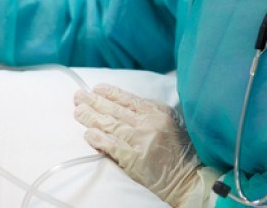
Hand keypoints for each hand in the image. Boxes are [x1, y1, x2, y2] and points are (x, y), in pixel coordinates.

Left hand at [74, 84, 217, 207]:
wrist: (189, 178)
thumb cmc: (180, 150)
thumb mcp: (171, 122)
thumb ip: (150, 111)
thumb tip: (123, 102)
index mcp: (157, 112)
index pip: (128, 98)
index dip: (110, 92)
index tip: (96, 88)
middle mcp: (149, 123)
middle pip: (115, 110)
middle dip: (94, 101)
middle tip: (78, 96)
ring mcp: (141, 141)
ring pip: (110, 125)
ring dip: (91, 117)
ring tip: (78, 112)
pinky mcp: (135, 159)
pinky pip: (112, 146)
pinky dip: (98, 139)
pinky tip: (88, 134)